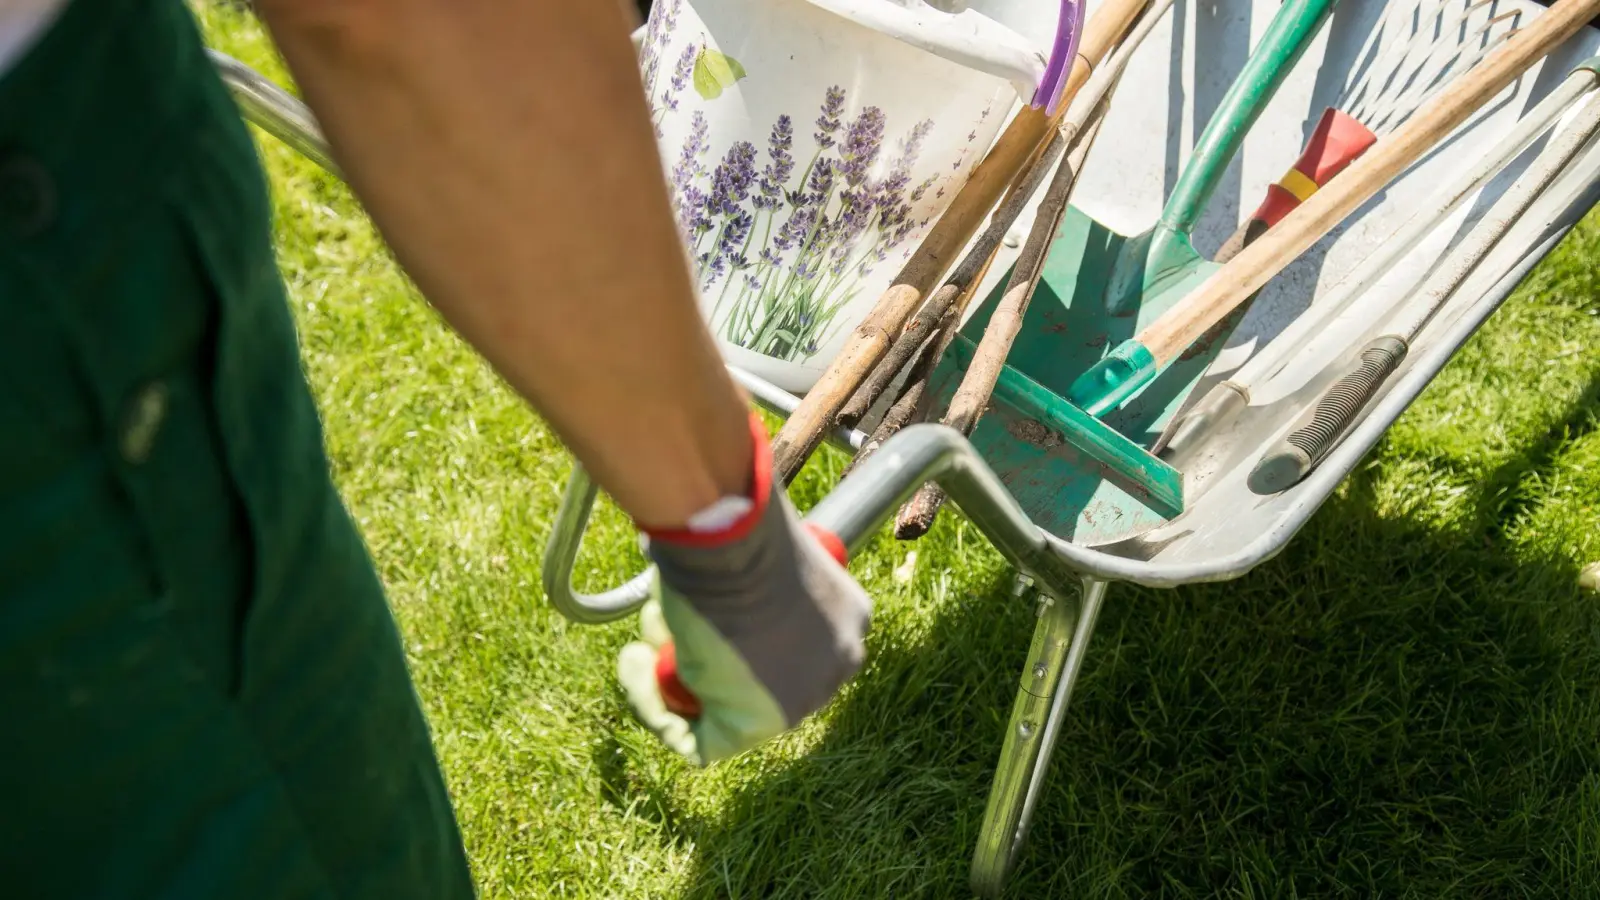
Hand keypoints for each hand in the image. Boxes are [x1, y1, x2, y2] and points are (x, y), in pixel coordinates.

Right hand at [615, 418, 870, 764]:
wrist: (732, 541)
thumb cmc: (739, 527)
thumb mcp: (753, 547)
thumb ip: (746, 570)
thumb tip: (708, 556)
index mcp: (850, 617)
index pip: (793, 644)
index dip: (736, 634)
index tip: (699, 612)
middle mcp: (839, 662)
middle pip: (761, 679)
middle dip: (702, 657)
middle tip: (663, 623)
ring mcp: (804, 698)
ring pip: (726, 710)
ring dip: (672, 674)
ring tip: (652, 626)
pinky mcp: (761, 725)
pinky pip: (701, 741)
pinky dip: (656, 710)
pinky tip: (634, 663)